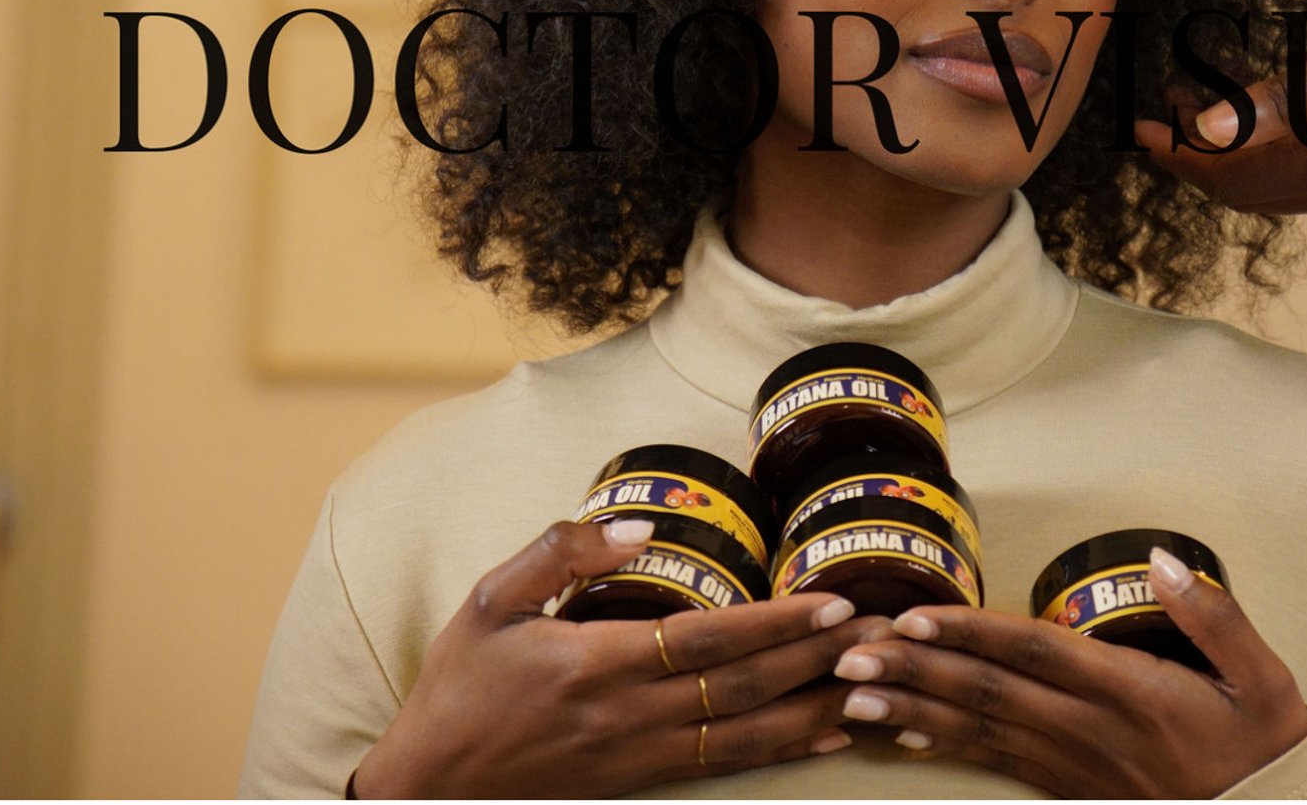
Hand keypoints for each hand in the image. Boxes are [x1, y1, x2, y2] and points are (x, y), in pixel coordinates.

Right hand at [353, 519, 886, 797]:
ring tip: (874, 685)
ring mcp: (634, 758)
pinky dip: (780, 751)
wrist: (424, 791)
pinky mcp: (635, 783)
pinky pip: (722, 768)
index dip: (774, 626)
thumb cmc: (458, 685)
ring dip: (814, 710)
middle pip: (742, 692)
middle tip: (881, 636)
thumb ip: (563, 551)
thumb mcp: (491, 599)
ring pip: (744, 738)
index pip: (705, 643)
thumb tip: (644, 527)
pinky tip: (824, 734)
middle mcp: (624, 717)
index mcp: (591, 664)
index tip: (831, 603)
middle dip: (816, 662)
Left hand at [826, 547, 1306, 795]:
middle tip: (849, 654)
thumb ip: (1214, 614)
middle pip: (987, 692)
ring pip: (980, 729)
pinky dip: (946, 744)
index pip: (1031, 652)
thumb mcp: (1261, 674)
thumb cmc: (1262, 742)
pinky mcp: (1070, 786)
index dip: (970, 633)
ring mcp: (1075, 763)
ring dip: (913, 708)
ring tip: (854, 694)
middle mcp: (1089, 729)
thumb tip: (1164, 561)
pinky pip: (996, 762)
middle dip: (914, 670)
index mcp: (1128, 692)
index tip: (915, 617)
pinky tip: (905, 734)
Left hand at [1133, 0, 1306, 216]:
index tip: (1139, 127)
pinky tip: (1281, 123)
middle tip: (1159, 118)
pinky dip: (1284, 158)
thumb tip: (1212, 134)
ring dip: (1239, 159)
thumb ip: (1289, 97)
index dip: (1180, 154)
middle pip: (1254, 191)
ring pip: (1289, 189)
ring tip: (1204, 113)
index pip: (1233, 172)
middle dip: (1199, 160)